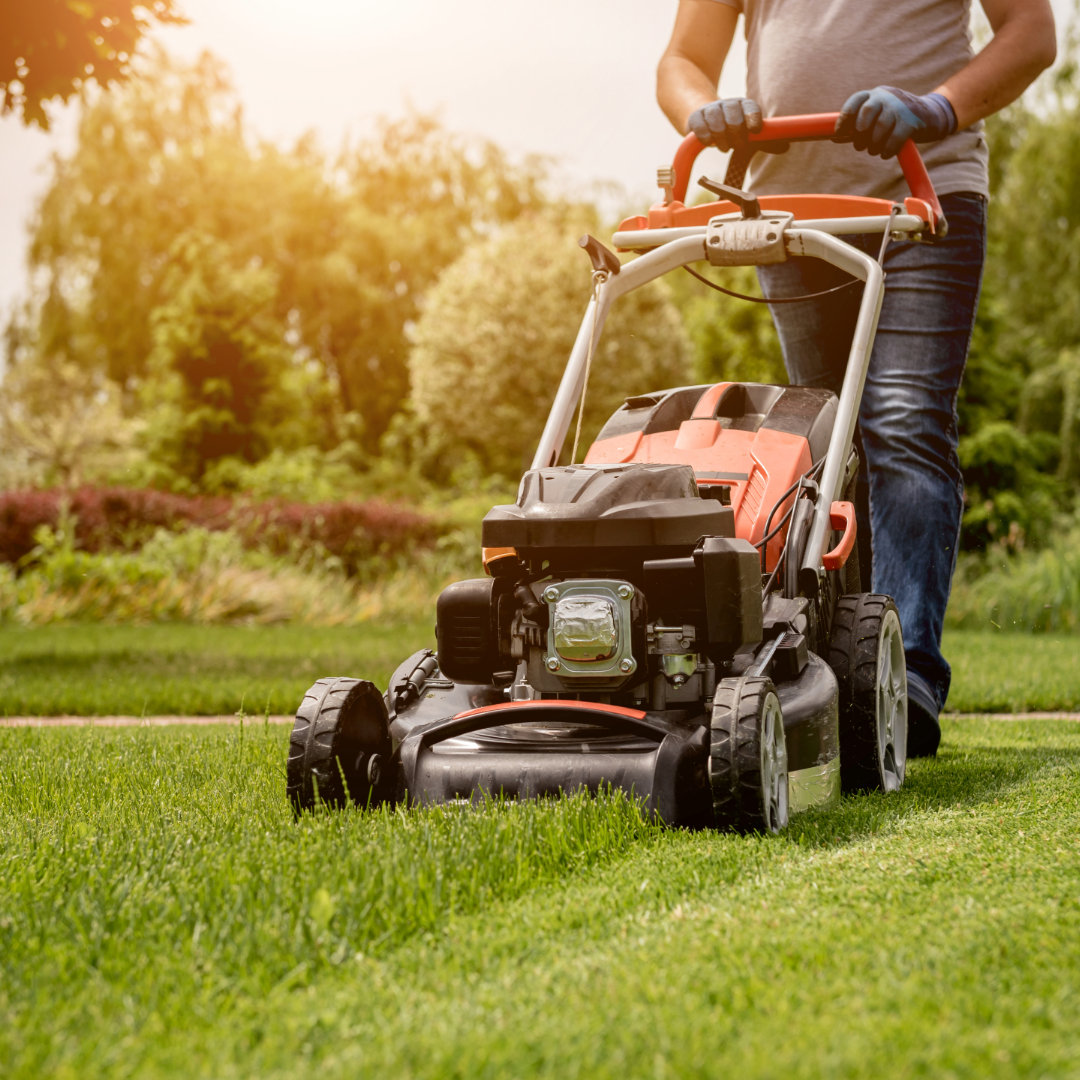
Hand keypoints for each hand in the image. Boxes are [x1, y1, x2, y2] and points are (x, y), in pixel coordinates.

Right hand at [687, 97, 762, 151]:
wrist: (706, 121)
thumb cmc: (730, 131)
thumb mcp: (745, 132)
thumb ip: (757, 136)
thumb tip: (777, 145)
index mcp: (743, 105)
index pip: (751, 108)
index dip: (754, 119)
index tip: (755, 131)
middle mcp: (728, 104)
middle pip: (733, 117)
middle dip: (737, 135)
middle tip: (738, 146)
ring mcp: (710, 109)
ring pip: (716, 121)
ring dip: (721, 138)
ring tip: (724, 148)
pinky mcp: (695, 116)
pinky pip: (700, 126)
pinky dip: (705, 136)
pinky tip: (709, 143)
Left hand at [835, 86, 956, 158]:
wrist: (931, 115)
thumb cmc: (896, 119)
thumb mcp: (877, 117)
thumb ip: (857, 126)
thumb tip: (834, 136)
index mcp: (875, 94)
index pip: (856, 101)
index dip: (845, 118)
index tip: (839, 133)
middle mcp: (887, 97)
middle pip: (866, 113)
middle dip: (859, 133)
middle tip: (860, 145)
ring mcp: (901, 107)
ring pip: (880, 128)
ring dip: (873, 145)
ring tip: (874, 150)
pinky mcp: (912, 121)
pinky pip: (894, 139)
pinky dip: (887, 150)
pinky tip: (886, 153)